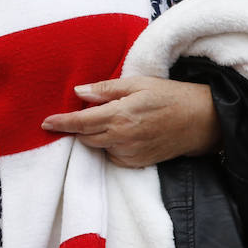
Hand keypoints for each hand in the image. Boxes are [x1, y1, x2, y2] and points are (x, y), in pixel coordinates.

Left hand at [40, 76, 221, 168]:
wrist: (202, 121)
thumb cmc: (170, 96)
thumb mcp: (138, 83)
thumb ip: (105, 89)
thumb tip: (79, 92)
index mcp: (120, 116)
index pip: (81, 122)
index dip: (61, 123)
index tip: (45, 123)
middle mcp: (123, 138)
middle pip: (85, 137)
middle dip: (78, 128)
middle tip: (81, 114)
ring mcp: (131, 153)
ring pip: (98, 147)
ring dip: (95, 136)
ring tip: (111, 120)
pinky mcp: (139, 163)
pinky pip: (114, 156)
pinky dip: (110, 146)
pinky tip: (123, 133)